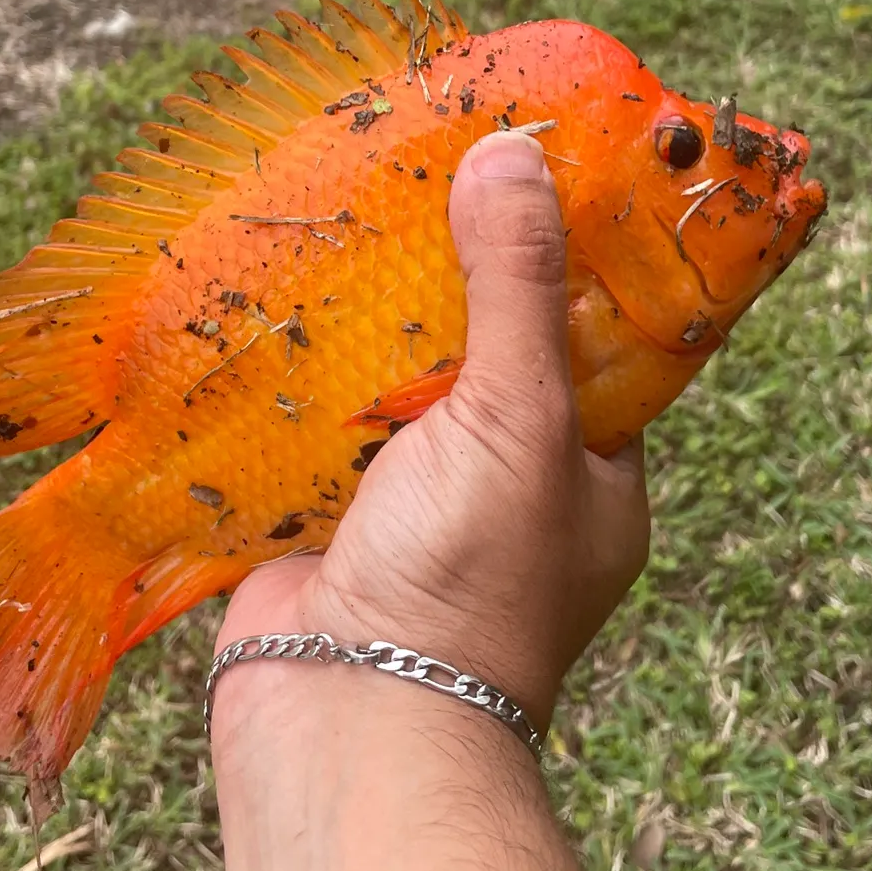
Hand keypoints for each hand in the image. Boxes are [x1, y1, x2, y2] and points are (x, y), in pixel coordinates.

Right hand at [212, 130, 650, 737]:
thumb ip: (517, 289)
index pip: (592, 341)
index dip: (564, 259)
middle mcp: (507, 485)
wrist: (347, 719)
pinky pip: (319, 420)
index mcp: (587, 473)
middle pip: (484, 352)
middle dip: (451, 277)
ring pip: (396, 382)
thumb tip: (516, 151)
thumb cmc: (469, 579)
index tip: (530, 171)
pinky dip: (302, 367)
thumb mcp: (517, 418)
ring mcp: (415, 499)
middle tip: (423, 172)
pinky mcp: (329, 511)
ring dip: (370, 317)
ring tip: (346, 207)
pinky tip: (279, 290)